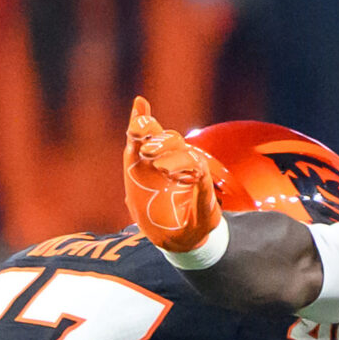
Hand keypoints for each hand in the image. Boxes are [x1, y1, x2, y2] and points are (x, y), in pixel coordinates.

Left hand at [123, 97, 222, 254]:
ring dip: (172, 156)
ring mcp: (190, 173)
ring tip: (158, 168)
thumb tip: (140, 99)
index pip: (153, 133)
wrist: (172, 240)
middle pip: (171, 139)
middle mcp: (174, 160)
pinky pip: (198, 172)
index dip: (145, 124)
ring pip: (185, 153)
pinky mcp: (202, 189)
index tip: (135, 124)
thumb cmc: (153, 207)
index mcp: (156, 156)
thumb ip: (136, 140)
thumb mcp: (136, 173)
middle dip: (158, 141)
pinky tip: (174, 174)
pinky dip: (186, 169)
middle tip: (145, 152)